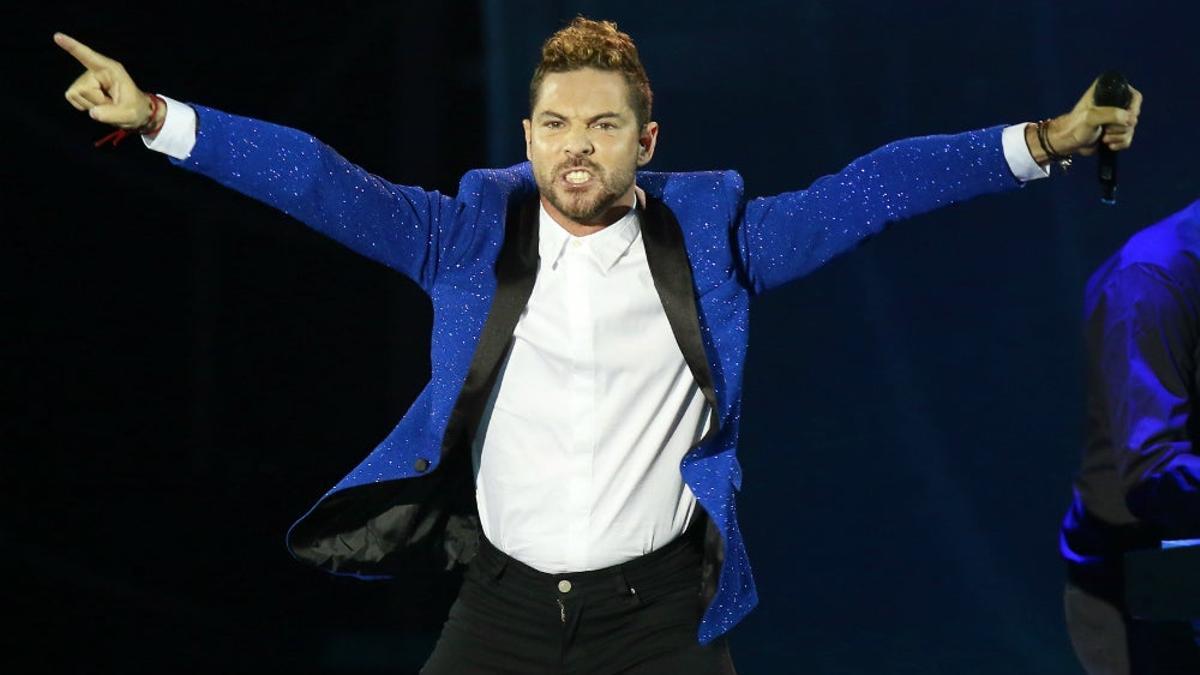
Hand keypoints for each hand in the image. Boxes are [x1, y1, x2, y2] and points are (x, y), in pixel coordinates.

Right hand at [55, 32, 159, 130]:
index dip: (72, 46)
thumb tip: (93, 112)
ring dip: (91, 104)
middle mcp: (96, 70)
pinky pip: (72, 98)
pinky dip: (84, 105)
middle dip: (97, 101)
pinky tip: (97, 104)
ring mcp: (86, 78)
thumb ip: (114, 114)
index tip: (57, 36)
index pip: (88, 56)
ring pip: (76, 94)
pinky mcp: (79, 87)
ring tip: (106, 103)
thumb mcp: (130, 114)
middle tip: (112, 103)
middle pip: (83, 88)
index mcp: (110, 70)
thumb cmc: (135, 108)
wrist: (134, 112)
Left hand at [1025, 76, 1141, 162]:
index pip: (1135, 97)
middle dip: (1122, 127)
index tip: (1126, 119)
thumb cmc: (1074, 126)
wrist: (1067, 142)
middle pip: (1134, 116)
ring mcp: (1115, 119)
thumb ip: (1111, 114)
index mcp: (1109, 92)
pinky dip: (1121, 143)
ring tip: (1104, 138)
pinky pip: (1128, 138)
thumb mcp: (1091, 117)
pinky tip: (1109, 145)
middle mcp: (1114, 104)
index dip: (1134, 109)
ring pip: (1131, 129)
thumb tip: (1131, 119)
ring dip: (1119, 136)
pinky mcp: (1114, 132)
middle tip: (1106, 129)